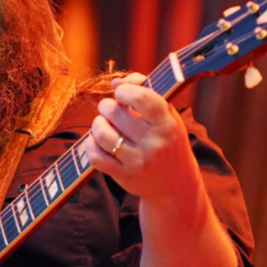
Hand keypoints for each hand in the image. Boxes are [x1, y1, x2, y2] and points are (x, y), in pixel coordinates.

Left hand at [83, 73, 202, 207]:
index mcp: (167, 123)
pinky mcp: (124, 176)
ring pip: (102, 134)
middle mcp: (154, 143)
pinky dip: (90, 144)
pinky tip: (96, 140)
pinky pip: (96, 157)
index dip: (124, 91)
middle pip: (115, 114)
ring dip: (97, 124)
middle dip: (106, 106)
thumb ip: (145, 90)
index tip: (121, 94)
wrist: (175, 183)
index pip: (142, 98)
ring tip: (102, 123)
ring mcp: (138, 162)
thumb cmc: (168, 140)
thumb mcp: (167, 115)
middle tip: (109, 108)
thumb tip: (114, 82)